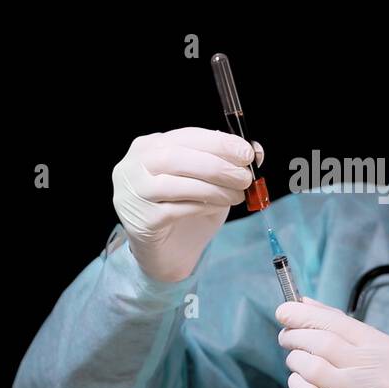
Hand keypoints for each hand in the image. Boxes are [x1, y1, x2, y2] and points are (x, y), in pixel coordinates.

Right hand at [111, 127, 262, 282]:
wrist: (167, 251)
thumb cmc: (185, 207)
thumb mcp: (206, 179)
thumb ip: (224, 162)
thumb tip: (255, 151)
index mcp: (149, 146)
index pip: (186, 136)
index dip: (220, 143)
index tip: (247, 152)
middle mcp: (133, 166)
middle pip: (178, 157)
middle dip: (218, 166)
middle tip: (245, 177)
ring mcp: (133, 193)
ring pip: (177, 183)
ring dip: (215, 188)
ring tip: (237, 195)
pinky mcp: (141, 220)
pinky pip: (177, 209)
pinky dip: (204, 205)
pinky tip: (219, 206)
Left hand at [276, 297, 388, 387]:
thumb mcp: (384, 352)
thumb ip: (346, 328)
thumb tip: (306, 305)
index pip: (340, 324)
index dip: (307, 315)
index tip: (285, 310)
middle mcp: (381, 373)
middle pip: (325, 344)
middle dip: (297, 335)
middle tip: (286, 335)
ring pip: (314, 369)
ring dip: (296, 359)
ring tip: (294, 358)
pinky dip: (298, 384)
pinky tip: (299, 380)